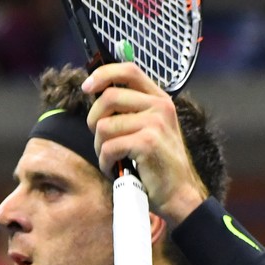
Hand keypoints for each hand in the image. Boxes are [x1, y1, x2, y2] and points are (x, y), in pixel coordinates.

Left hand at [82, 63, 205, 223]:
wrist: (177, 193)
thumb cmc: (157, 164)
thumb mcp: (150, 129)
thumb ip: (131, 111)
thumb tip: (96, 95)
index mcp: (159, 99)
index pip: (128, 70)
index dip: (103, 74)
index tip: (87, 87)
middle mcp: (159, 107)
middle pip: (109, 97)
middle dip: (94, 120)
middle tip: (100, 139)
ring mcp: (155, 123)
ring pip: (104, 126)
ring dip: (99, 147)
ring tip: (112, 159)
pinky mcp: (147, 142)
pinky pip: (108, 147)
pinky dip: (105, 162)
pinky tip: (115, 169)